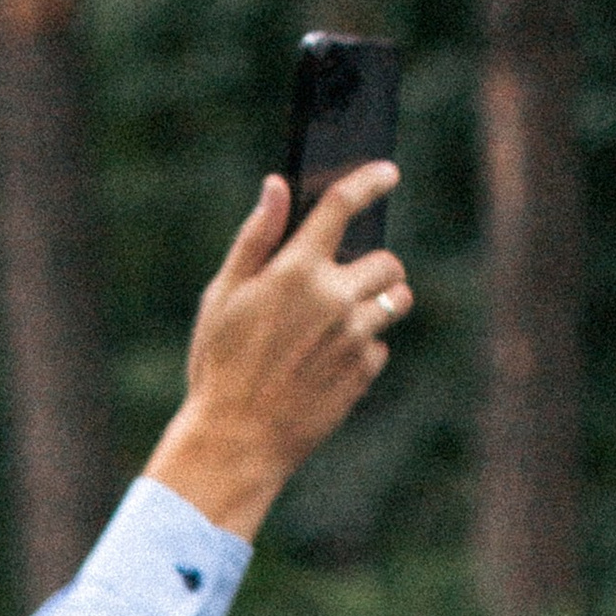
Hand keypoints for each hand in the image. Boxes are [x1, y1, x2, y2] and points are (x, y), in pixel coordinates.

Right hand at [143, 165, 406, 541]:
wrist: (235, 442)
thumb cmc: (219, 368)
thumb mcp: (223, 298)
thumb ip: (255, 239)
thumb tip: (276, 187)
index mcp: (296, 270)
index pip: (343, 205)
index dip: (370, 181)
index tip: (387, 173)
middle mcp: (334, 297)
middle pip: (387, 260)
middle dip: (374, 266)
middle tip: (350, 281)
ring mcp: (353, 336)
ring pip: (396, 300)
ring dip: (380, 302)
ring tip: (346, 322)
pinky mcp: (362, 371)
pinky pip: (380, 346)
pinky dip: (363, 348)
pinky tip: (328, 364)